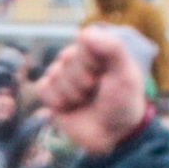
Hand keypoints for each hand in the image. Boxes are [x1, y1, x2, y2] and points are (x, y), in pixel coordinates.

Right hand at [41, 27, 154, 158]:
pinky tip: (69, 106)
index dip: (92, 60)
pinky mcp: (51, 95)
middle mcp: (78, 61)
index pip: (83, 41)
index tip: (105, 74)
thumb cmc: (123, 102)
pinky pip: (43, 87)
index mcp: (97, 50)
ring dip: (71, 92)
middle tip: (95, 91)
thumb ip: (111, 48)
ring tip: (84, 101)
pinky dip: (56, 99)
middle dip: (82, 80)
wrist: (113, 135)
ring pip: (54, 73)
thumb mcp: (125, 73)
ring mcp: (63, 77)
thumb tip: (82, 32)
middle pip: (67, 58)